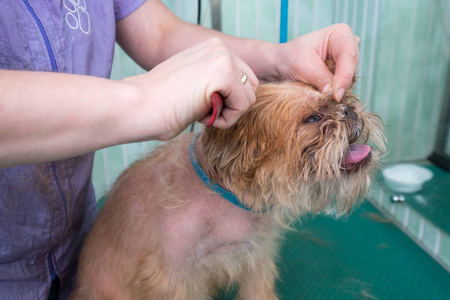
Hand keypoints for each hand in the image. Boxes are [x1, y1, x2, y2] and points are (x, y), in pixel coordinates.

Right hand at [124, 38, 257, 139]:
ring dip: (226, 114)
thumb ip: (214, 81)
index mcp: (211, 48)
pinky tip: (200, 115)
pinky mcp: (225, 73)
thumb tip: (237, 95)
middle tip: (201, 109)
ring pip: (248, 98)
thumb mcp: (192, 84)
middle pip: (251, 87)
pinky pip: (242, 107)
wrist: (139, 106)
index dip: (227, 100)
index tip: (199, 104)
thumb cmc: (159, 104)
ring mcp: (223, 58)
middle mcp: (219, 47)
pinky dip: (224, 120)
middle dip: (231, 105)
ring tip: (198, 111)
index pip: (242, 79)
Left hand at [276, 23, 358, 100]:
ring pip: (349, 79)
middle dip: (341, 85)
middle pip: (351, 68)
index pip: (349, 56)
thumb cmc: (290, 57)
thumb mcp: (303, 66)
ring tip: (322, 98)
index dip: (344, 77)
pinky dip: (334, 92)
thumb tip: (332, 93)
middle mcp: (348, 45)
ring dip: (337, 90)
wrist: (281, 64)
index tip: (336, 96)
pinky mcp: (342, 73)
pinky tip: (324, 96)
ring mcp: (346, 60)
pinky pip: (343, 85)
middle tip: (330, 100)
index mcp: (340, 33)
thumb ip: (320, 78)